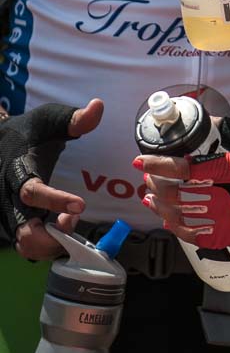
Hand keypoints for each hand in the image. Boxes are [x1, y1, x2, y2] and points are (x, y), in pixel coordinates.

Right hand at [0, 99, 103, 259]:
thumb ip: (75, 118)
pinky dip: (48, 246)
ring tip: (70, 224)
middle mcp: (9, 197)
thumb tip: (98, 106)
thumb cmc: (32, 130)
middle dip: (52, 237)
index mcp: (18, 170)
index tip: (81, 205)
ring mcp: (11, 212)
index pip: (31, 192)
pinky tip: (65, 229)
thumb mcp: (52, 119)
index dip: (55, 202)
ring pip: (26, 245)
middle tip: (74, 222)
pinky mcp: (17, 221)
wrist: (4, 141)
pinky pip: (30, 246)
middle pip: (23, 232)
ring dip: (52, 244)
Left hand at [136, 115, 229, 248]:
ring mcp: (219, 219)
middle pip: (172, 194)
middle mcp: (215, 196)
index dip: (155, 165)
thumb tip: (204, 120)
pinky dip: (176, 227)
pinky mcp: (225, 235)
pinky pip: (192, 235)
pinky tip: (167, 220)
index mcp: (220, 170)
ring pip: (178, 216)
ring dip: (160, 206)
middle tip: (148, 177)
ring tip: (149, 198)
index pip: (178, 168)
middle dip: (155, 184)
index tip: (139, 161)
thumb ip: (223, 129)